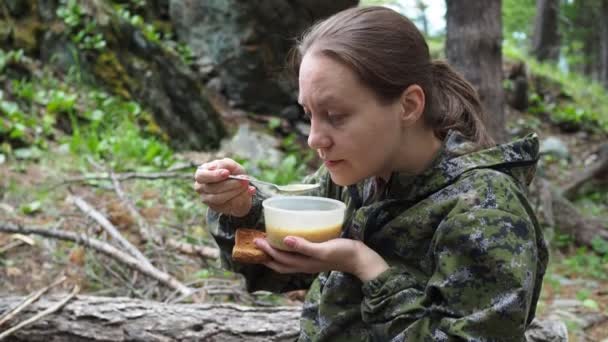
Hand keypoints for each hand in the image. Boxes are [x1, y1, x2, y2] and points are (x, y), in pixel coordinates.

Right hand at [194, 158, 255, 216]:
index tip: (227, 173)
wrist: (238, 187)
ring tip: (246, 185)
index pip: (202, 175)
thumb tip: (224, 169)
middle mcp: (200, 187)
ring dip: (234, 191)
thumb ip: (227, 164)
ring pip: (219, 198)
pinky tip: (249, 192)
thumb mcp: (231, 165)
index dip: (214, 175)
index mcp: (201, 173)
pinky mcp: (215, 207)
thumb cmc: (231, 173)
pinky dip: (238, 198)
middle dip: (228, 185)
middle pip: (211, 188)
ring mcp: (206, 198)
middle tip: (242, 181)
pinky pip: (227, 205)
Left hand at [254, 236, 389, 281]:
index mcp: (304, 263)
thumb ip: (304, 246)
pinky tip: (288, 243)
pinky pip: (295, 256)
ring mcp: (310, 262)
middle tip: (256, 243)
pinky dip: (287, 251)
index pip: (280, 258)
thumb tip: (284, 239)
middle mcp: (304, 265)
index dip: (267, 250)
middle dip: (267, 256)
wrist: (360, 258)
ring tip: (267, 245)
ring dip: (275, 255)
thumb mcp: (323, 249)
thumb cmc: (343, 253)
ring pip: (287, 261)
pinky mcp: (315, 257)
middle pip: (280, 264)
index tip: (257, 239)